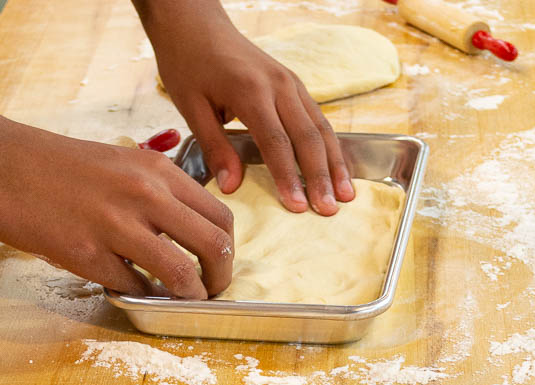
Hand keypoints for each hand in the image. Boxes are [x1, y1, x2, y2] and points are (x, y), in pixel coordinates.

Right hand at [0, 115, 233, 296]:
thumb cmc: (52, 166)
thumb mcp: (118, 163)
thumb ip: (155, 194)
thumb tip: (184, 233)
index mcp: (156, 170)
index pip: (219, 215)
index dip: (227, 249)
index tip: (218, 266)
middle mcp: (144, 193)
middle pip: (214, 246)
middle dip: (220, 279)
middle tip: (210, 293)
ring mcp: (116, 224)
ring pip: (182, 273)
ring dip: (188, 296)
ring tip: (179, 302)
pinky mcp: (87, 253)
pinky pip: (133, 287)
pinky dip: (139, 296)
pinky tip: (131, 290)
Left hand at [148, 8, 354, 215]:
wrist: (196, 23)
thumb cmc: (189, 64)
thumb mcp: (191, 108)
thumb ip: (215, 148)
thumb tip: (232, 187)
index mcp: (250, 91)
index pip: (276, 143)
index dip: (288, 178)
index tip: (297, 207)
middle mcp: (278, 85)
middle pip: (307, 137)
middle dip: (320, 177)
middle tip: (329, 211)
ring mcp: (290, 82)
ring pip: (321, 127)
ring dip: (334, 164)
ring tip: (345, 196)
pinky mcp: (293, 84)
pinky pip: (318, 118)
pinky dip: (330, 146)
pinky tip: (338, 170)